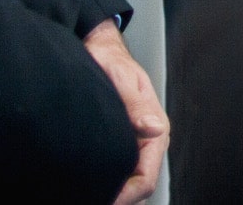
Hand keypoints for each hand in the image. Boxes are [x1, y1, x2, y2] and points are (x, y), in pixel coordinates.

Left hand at [82, 21, 166, 204]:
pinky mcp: (121, 144)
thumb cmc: (110, 62)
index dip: (127, 197)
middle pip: (139, 186)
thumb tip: (154, 127)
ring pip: (130, 184)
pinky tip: (92, 188)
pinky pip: (120, 174)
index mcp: (154, 127)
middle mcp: (148, 139)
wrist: (100, 52)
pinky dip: (109, 186)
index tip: (105, 202)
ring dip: (115, 195)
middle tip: (88, 201)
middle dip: (119, 200)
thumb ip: (136, 104)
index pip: (146, 177)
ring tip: (88, 197)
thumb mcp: (121, 79)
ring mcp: (135, 144)